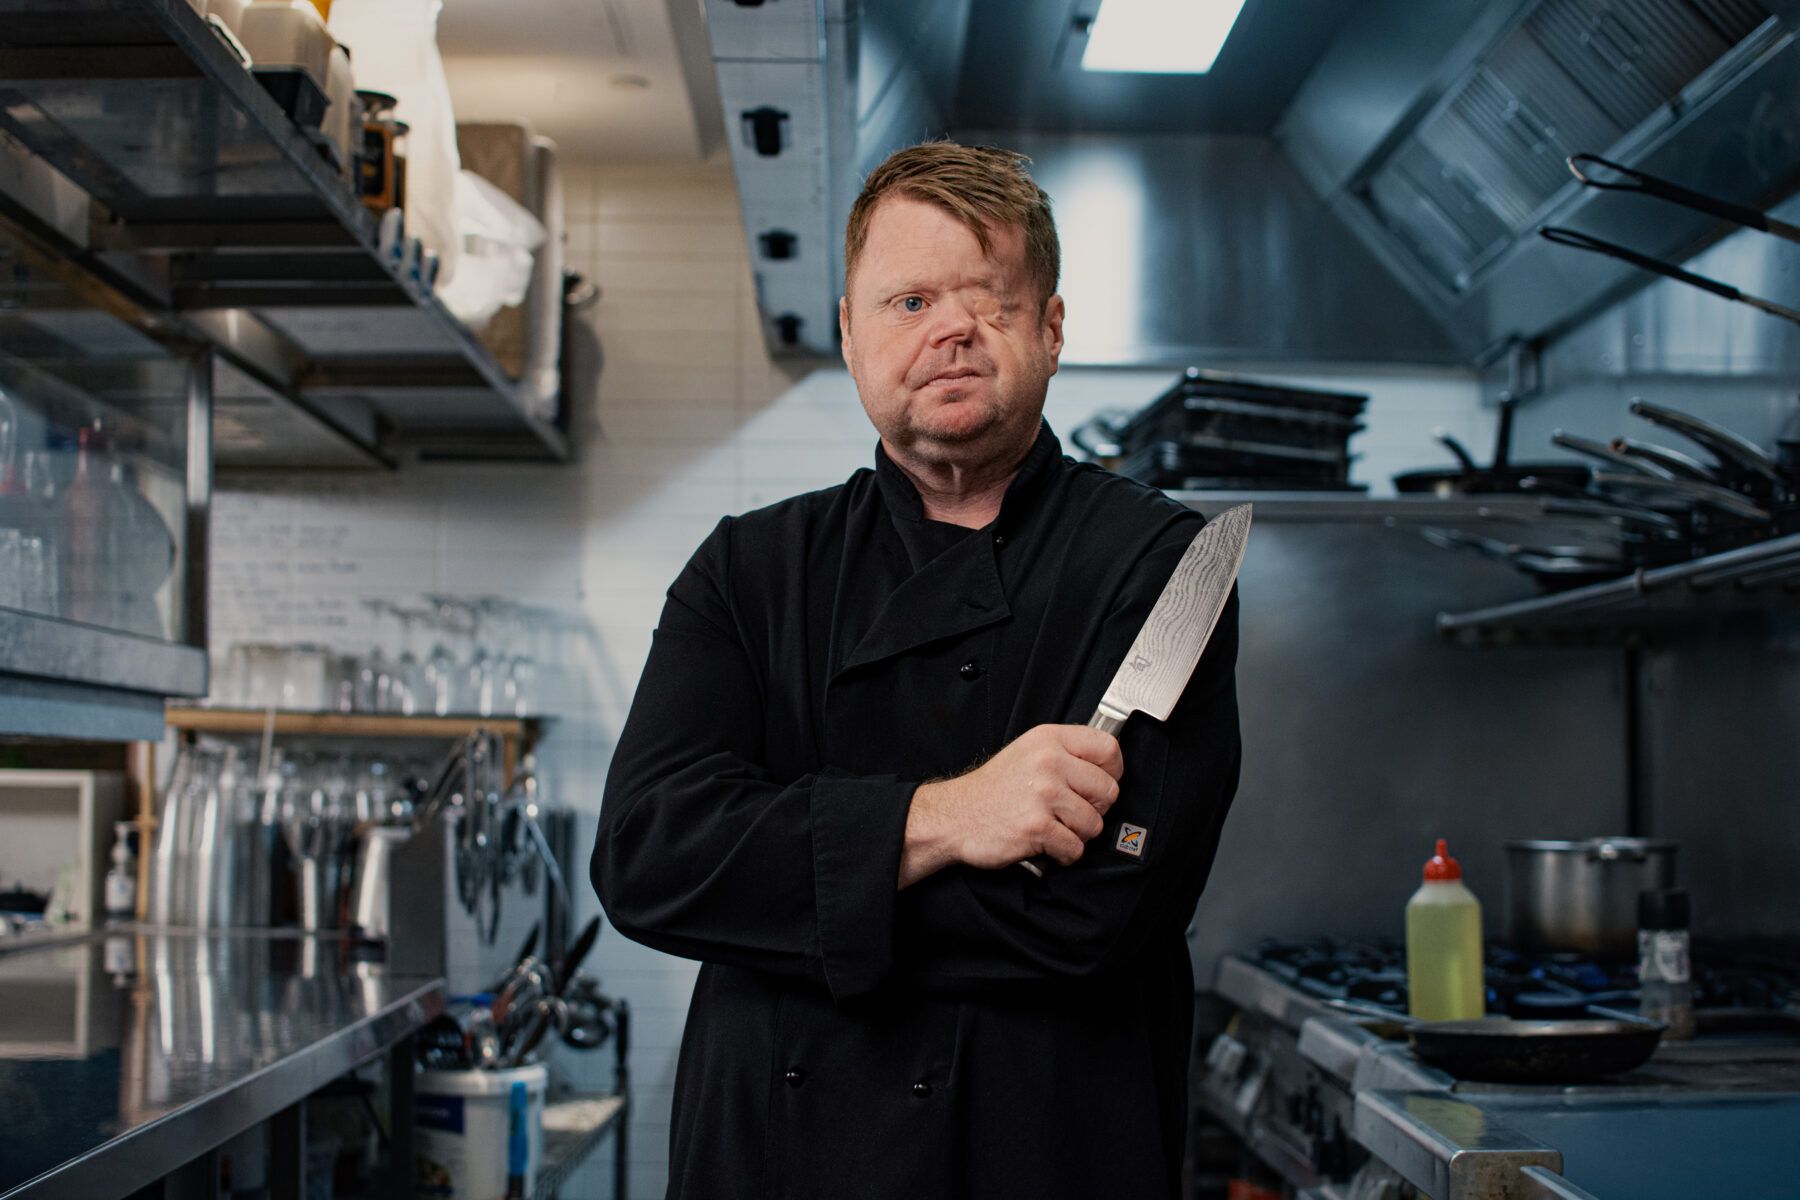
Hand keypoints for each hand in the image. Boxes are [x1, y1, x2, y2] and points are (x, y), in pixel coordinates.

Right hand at [899, 724, 1122, 886]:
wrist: (955, 816)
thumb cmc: (994, 788)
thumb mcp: (1028, 752)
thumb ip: (1066, 753)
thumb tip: (1108, 767)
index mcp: (1049, 740)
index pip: (1108, 748)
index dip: (1113, 771)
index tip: (1100, 783)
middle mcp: (1049, 762)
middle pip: (1108, 791)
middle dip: (1094, 809)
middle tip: (1070, 812)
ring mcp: (1044, 795)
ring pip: (1094, 824)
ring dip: (1077, 834)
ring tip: (1054, 827)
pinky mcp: (1037, 827)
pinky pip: (1075, 848)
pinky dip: (1063, 853)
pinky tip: (1045, 844)